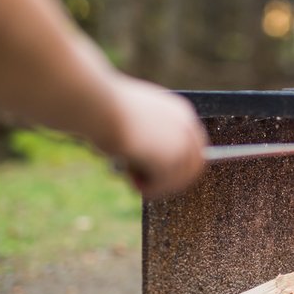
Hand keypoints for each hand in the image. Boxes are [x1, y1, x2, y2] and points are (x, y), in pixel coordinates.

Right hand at [104, 75, 205, 198]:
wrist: (99, 105)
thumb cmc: (104, 109)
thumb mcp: (132, 118)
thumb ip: (146, 133)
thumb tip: (144, 155)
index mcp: (179, 111)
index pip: (194, 146)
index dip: (180, 165)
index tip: (162, 177)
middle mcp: (186, 124)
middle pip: (194, 166)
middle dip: (172, 180)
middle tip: (149, 186)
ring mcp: (181, 141)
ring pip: (178, 178)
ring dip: (157, 185)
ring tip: (133, 180)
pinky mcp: (170, 157)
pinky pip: (163, 184)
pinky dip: (148, 188)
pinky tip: (130, 180)